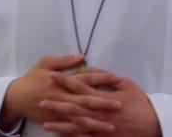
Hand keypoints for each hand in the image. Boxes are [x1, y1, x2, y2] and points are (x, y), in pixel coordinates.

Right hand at [0, 55, 119, 130]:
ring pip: (80, 118)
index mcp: (60, 82)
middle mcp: (61, 97)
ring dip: (96, 123)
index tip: (115, 79)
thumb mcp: (44, 63)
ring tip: (111, 127)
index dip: (99, 79)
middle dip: (102, 104)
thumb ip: (63, 60)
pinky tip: (94, 135)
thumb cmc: (32, 78)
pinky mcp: (55, 121)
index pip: (83, 79)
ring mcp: (58, 111)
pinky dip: (82, 133)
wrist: (16, 97)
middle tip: (119, 106)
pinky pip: (71, 129)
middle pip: (85, 101)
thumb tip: (82, 56)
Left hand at [42, 73, 160, 136]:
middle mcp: (99, 112)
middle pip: (73, 107)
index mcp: (103, 97)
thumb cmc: (140, 103)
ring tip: (45, 124)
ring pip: (77, 126)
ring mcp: (101, 126)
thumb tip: (89, 68)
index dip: (64, 80)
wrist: (154, 124)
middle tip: (41, 101)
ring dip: (60, 125)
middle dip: (56, 104)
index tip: (51, 75)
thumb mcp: (126, 85)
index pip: (79, 86)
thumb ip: (106, 76)